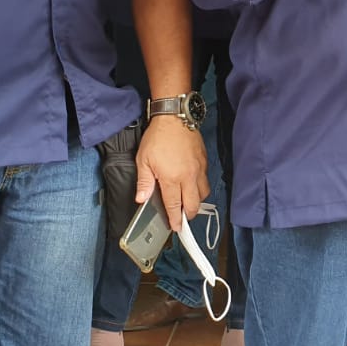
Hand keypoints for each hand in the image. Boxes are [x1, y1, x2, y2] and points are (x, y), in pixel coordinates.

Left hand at [134, 116, 209, 231]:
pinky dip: (200, 188)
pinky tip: (192, 185)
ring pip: (203, 194)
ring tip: (186, 202)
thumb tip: (141, 199)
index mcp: (172, 178)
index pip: (174, 205)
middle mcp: (188, 177)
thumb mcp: (143, 160)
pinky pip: (205, 181)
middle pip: (193, 205)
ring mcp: (198, 169)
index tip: (176, 228)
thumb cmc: (158, 137)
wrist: (175, 117)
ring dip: (195, 202)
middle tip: (181, 218)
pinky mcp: (204, 161)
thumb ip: (144, 182)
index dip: (175, 219)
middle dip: (187, 215)